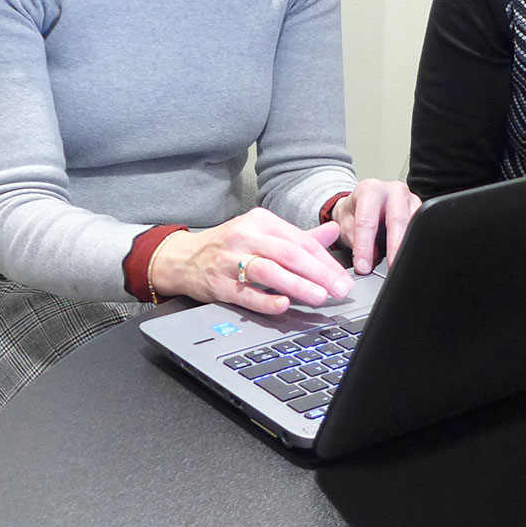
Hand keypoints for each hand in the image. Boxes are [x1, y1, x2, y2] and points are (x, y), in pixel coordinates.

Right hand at [151, 208, 352, 314]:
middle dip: (318, 273)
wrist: (182, 258)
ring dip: (297, 284)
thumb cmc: (228, 246)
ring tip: (319, 297)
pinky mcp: (218, 282)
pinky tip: (283, 305)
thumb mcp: (263, 233)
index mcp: (261, 221)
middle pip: (289, 253)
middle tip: (339, 289)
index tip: (343, 278)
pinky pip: (245, 292)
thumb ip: (300, 236)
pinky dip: (265, 299)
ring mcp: (229, 259)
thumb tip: (333, 230)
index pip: (301, 240)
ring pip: (268, 270)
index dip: (325, 260)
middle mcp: (246, 236)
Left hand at [329, 179, 421, 274]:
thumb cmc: (354, 212)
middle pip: (397, 219)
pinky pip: (422, 227)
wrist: (362, 202)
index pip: (368, 221)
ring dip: (408, 246)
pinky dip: (416, 244)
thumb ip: (354, 239)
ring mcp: (411, 199)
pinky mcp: (421, 210)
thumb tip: (369, 259)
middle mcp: (393, 191)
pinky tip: (411, 257)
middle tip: (391, 267)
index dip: (365, 246)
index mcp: (370, 190)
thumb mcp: (345, 223)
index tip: (363, 267)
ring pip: (414, 223)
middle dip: (394, 246)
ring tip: (402, 266)